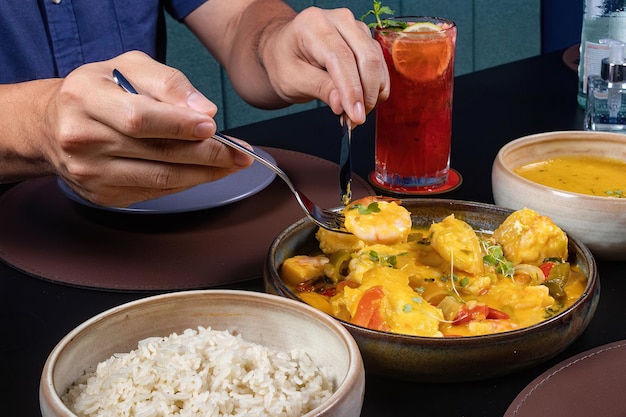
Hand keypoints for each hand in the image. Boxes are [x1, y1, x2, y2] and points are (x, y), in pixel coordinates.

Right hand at [42, 51, 252, 206]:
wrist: (50, 125)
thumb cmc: (97, 92)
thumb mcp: (127, 67)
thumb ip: (167, 83)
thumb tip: (203, 111)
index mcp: (85, 98)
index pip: (141, 118)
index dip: (180, 125)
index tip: (213, 127)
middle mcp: (82, 139)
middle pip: (157, 153)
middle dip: (208, 155)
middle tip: (240, 153)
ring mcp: (91, 173)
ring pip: (161, 179)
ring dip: (205, 174)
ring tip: (232, 164)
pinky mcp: (102, 196)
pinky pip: (155, 192)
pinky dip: (186, 183)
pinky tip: (204, 173)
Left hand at [259, 7, 389, 123]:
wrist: (284, 51)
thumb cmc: (284, 62)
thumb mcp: (293, 80)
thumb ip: (319, 89)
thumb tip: (343, 104)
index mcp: (314, 24)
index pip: (342, 58)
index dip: (352, 90)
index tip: (356, 116)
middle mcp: (338, 20)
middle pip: (366, 59)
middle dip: (365, 95)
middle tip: (355, 120)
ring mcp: (355, 28)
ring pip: (377, 63)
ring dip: (371, 94)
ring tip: (353, 114)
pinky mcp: (365, 39)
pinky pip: (379, 66)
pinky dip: (374, 88)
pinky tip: (360, 103)